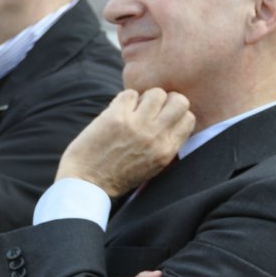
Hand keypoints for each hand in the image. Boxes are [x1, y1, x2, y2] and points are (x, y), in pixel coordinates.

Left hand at [56, 89, 196, 197]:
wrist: (87, 183)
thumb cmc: (118, 176)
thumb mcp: (153, 166)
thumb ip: (165, 144)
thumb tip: (172, 119)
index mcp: (166, 150)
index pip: (188, 118)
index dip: (176, 112)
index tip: (164, 115)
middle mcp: (156, 136)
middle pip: (179, 101)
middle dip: (167, 99)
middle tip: (151, 108)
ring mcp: (136, 125)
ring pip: (156, 93)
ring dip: (145, 97)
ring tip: (133, 109)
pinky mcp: (116, 117)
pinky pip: (129, 93)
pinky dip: (124, 99)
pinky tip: (118, 111)